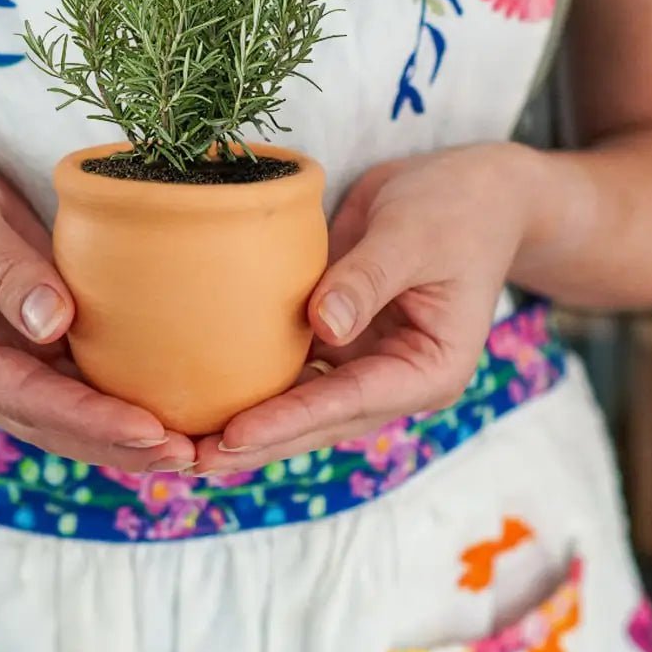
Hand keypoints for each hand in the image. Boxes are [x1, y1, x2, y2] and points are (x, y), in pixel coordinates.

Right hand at [0, 136, 193, 470]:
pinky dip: (124, 398)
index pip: (29, 400)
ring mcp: (5, 364)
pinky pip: (80, 381)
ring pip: (72, 416)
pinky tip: (174, 405)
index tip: (151, 430)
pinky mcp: (31, 344)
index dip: (92, 419)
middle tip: (193, 454)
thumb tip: (55, 323)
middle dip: (122, 446)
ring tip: (196, 446)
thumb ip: (1, 268)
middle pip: (56, 426)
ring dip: (130, 436)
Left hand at [190, 143, 543, 472]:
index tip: (233, 435)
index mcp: (430, 369)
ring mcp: (369, 367)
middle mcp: (398, 381)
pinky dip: (252, 387)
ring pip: (301, 408)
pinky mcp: (343, 345)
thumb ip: (369, 278)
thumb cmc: (456, 207)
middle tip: (187, 461)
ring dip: (247, 427)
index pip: (350, 400)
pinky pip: (294, 374)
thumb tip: (323, 327)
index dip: (289, 420)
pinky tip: (202, 400)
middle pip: (320, 422)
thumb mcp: (415, 233)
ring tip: (180, 447)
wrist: (471, 191)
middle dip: (256, 444)